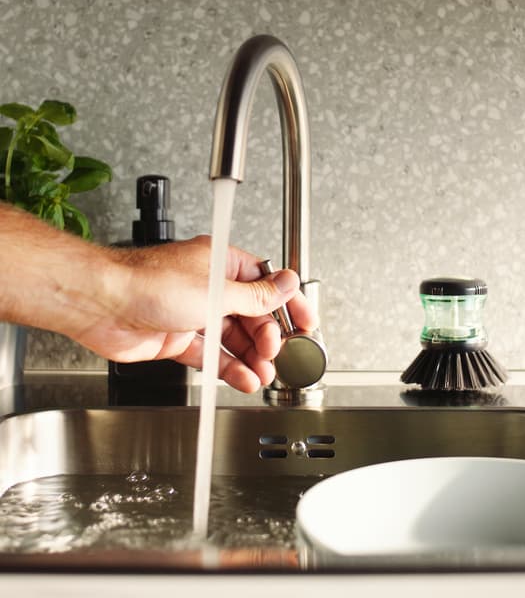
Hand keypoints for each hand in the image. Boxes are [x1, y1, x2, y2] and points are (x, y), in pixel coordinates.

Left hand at [78, 236, 317, 392]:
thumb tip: (286, 283)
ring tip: (264, 374)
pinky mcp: (177, 338)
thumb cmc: (147, 283)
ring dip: (250, 357)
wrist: (101, 305)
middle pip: (250, 314)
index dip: (287, 303)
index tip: (305, 322)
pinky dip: (228, 368)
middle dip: (267, 336)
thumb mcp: (215, 290)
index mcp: (219, 263)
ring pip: (232, 338)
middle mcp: (207, 286)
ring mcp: (192, 313)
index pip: (264, 281)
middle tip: (276, 353)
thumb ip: (255, 295)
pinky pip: (211, 355)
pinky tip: (242, 378)